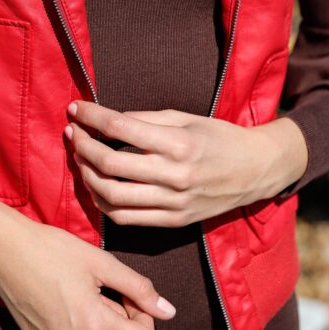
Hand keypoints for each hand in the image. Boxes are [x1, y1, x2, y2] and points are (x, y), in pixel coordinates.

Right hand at [0, 212, 175, 329]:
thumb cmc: (52, 250)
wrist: (5, 251)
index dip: (145, 316)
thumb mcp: (100, 261)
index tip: (129, 294)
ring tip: (93, 303)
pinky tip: (74, 311)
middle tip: (112, 296)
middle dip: (127, 327)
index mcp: (92, 324)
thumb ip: (137, 287)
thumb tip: (167, 310)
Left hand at [64, 102, 307, 227]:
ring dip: (87, 175)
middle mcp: (174, 176)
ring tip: (80, 158)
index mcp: (179, 143)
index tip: (76, 107)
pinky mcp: (173, 222)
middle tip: (72, 132)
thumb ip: (146, 120)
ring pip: (112, 196)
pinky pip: (125, 218)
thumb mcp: (187, 118)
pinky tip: (95, 185)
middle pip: (110, 165)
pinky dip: (102, 202)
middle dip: (82, 146)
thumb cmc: (220, 137)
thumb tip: (109, 119)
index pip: (121, 129)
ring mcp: (173, 203)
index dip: (92, 116)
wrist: (256, 171)